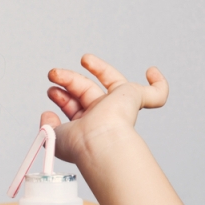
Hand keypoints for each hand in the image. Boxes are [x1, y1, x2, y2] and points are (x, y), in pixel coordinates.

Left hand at [40, 54, 168, 163]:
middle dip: (69, 80)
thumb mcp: (53, 135)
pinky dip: (158, 84)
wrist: (97, 142)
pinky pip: (156, 94)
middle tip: (52, 74)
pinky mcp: (135, 98)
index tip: (50, 90)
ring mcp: (121, 106)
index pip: (75, 107)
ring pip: (113, 81)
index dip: (62, 96)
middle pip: (87, 91)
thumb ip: (48, 125)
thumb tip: (46, 114)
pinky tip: (152, 72)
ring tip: (84, 58)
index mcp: (87, 126)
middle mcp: (104, 116)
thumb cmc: (78, 145)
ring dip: (98, 67)